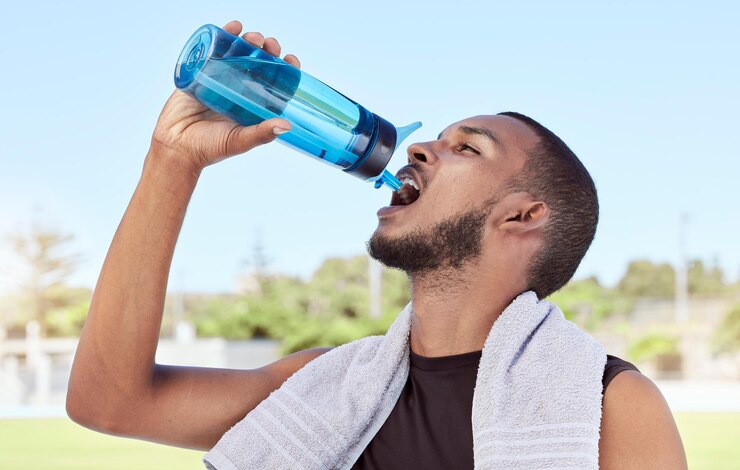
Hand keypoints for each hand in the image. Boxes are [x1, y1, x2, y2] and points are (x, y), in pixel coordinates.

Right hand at [149, 20, 301, 172]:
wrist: (176, 146)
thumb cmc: (210, 148)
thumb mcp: (240, 140)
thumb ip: (262, 134)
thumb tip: (287, 126)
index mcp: (253, 105)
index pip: (275, 83)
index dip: (285, 70)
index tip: (291, 60)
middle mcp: (239, 90)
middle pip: (258, 64)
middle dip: (267, 51)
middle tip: (269, 45)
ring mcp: (220, 80)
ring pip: (238, 54)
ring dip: (248, 41)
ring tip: (253, 37)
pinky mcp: (200, 73)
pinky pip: (213, 51)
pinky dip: (223, 36)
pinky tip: (233, 27)